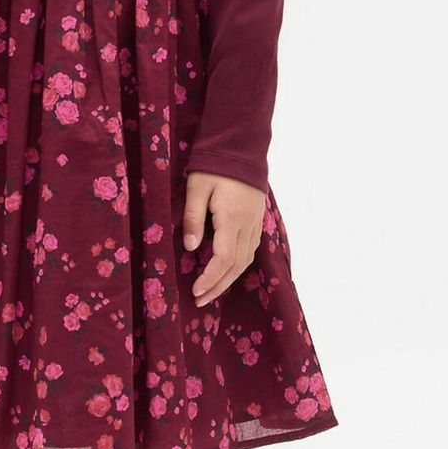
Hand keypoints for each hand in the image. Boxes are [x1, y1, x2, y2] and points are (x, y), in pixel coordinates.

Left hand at [182, 170, 264, 306]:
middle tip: (200, 301)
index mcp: (232, 218)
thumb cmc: (214, 166)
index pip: (223, 258)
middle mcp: (248, 225)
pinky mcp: (257, 220)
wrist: (242, 148)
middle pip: (236, 266)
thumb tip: (190, 247)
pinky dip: (238, 266)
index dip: (210, 278)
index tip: (196, 291)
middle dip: (218, 286)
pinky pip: (250, 250)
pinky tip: (227, 271)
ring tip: (211, 291)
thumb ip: (193, 218)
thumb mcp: (196, 188)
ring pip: (246, 260)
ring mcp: (255, 223)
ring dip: (229, 279)